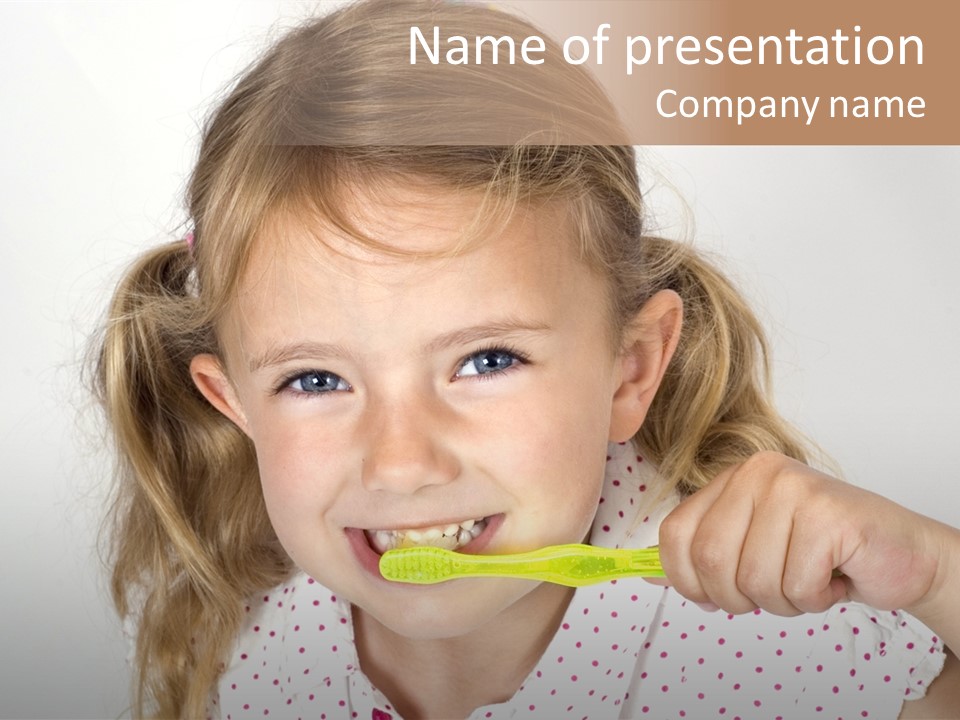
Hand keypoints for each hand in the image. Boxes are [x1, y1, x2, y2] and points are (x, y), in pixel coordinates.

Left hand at [655, 451, 951, 618]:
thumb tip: (647, 573)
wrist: (901, 552)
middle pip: (710, 560)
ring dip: (783, 600)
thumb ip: (701, 554)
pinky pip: (797, 585)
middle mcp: (758, 474)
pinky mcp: (829, 515)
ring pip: (755, 579)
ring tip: (809, 579)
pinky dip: (815, 599)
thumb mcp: (751, 546)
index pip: (674, 535)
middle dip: (737, 596)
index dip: (686, 580)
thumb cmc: (825, 551)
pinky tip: (834, 578)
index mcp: (732, 478)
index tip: (711, 596)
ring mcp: (794, 489)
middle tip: (770, 593)